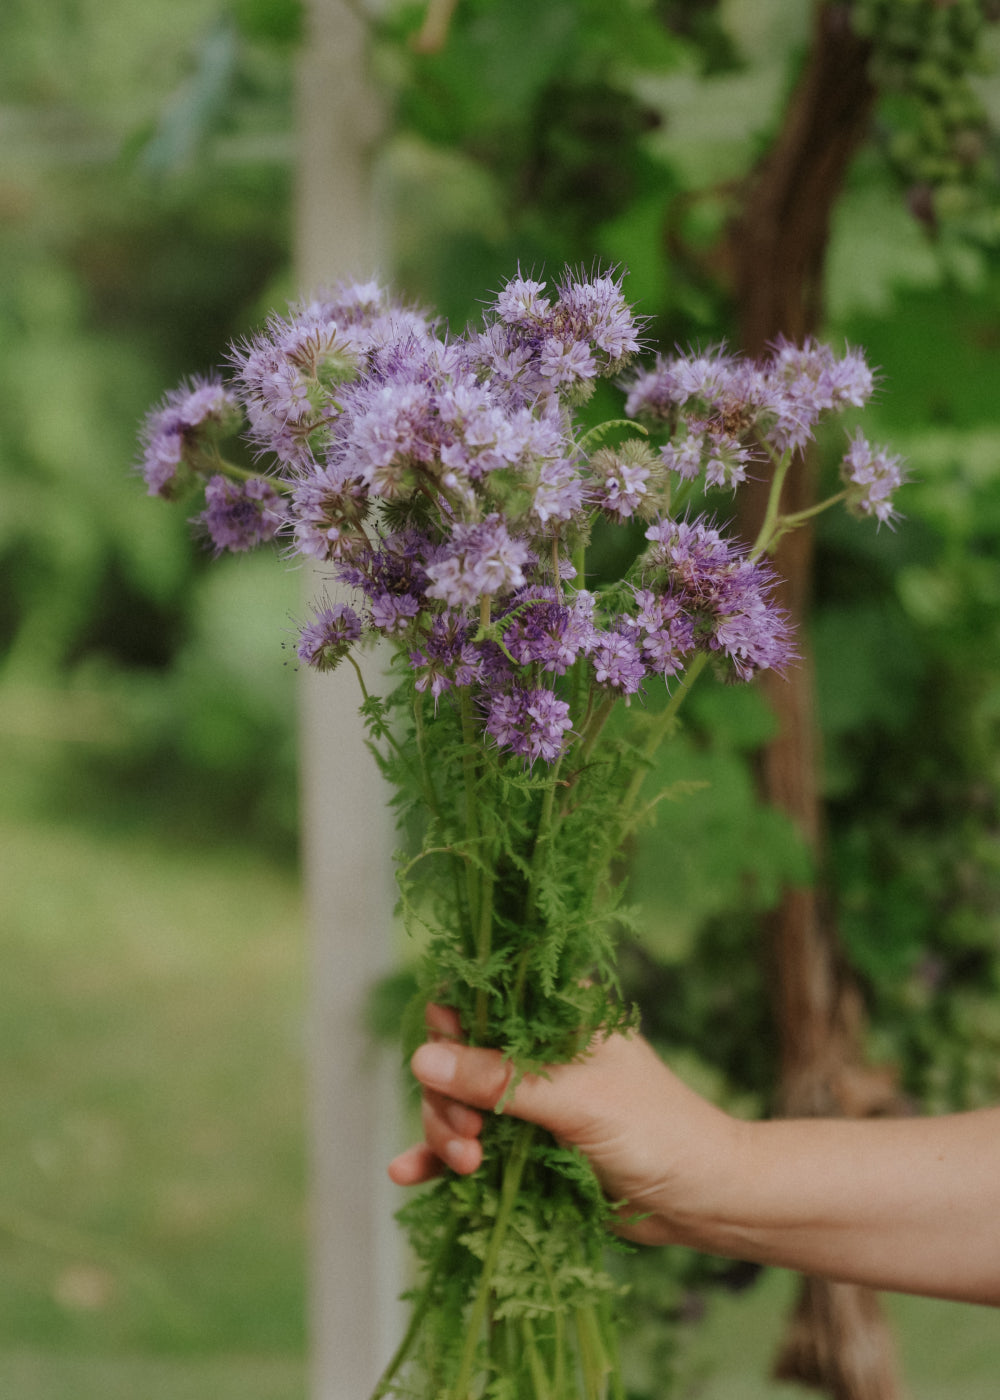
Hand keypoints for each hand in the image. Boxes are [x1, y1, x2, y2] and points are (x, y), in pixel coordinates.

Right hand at [388, 1004, 741, 1246]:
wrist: (702, 1199)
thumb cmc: (655, 1130)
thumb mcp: (576, 1101)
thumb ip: (499, 1080)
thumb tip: (421, 1058)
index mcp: (558, 1013)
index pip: (482, 1001)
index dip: (450, 1029)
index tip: (440, 1065)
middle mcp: (539, 1048)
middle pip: (458, 1056)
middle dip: (449, 1098)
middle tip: (468, 1141)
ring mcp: (530, 1097)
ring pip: (458, 1102)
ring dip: (446, 1132)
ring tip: (465, 1168)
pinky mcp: (527, 1144)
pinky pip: (470, 1145)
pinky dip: (440, 1158)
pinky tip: (407, 1175)